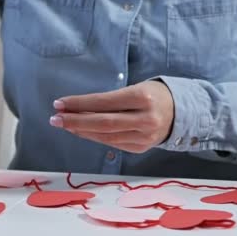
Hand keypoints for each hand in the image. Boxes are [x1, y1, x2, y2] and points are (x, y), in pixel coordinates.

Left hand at [50, 80, 174, 152]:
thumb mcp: (135, 88)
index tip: (60, 103)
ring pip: (106, 136)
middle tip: (55, 119)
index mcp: (143, 98)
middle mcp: (145, 119)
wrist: (181, 112)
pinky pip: (112, 143)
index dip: (80, 104)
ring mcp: (144, 137)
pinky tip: (81, 132)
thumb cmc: (152, 94)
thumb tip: (77, 107)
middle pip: (103, 123)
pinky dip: (94, 138)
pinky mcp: (141, 148)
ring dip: (81, 131)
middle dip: (75, 122)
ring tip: (64, 125)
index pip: (104, 102)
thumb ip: (110, 99)